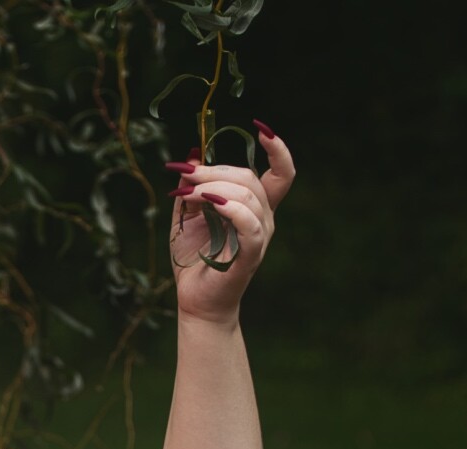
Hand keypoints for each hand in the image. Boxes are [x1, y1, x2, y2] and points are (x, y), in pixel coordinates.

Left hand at [165, 122, 294, 325]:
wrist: (194, 300)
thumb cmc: (194, 260)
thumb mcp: (187, 216)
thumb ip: (191, 189)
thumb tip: (190, 157)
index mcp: (254, 207)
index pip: (281, 173)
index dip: (278, 149)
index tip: (262, 129)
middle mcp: (263, 219)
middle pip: (250, 178)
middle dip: (215, 169)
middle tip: (185, 174)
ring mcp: (258, 237)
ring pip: (247, 196)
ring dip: (213, 187)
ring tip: (186, 194)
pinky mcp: (249, 255)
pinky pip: (249, 225)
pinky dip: (231, 208)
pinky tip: (210, 202)